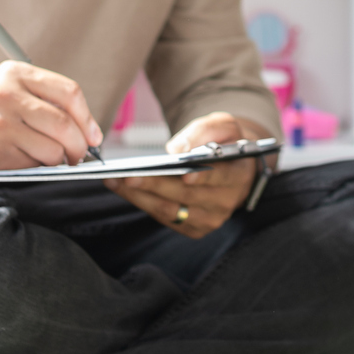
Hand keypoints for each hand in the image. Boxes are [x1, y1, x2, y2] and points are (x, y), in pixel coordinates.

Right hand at [0, 61, 103, 169]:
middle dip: (79, 146)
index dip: (87, 118)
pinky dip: (38, 167)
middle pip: (65, 123)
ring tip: (52, 159)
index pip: (69, 92)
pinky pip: (34, 163)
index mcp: (14, 73)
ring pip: (53, 148)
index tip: (93, 135)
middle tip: (79, 156)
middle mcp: (6, 94)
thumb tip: (89, 132)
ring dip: (59, 160)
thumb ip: (45, 101)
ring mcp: (0, 123)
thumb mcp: (9, 91)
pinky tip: (26, 161)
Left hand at [104, 112, 259, 238]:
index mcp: (238, 175)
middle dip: (155, 185)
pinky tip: (123, 189)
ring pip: (170, 210)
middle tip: (129, 176)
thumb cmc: (225, 143)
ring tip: (115, 181)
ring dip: (140, 197)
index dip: (203, 178)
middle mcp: (226, 202)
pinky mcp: (193, 228)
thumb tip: (179, 150)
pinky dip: (142, 203)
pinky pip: (164, 217)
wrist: (231, 166)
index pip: (222, 178)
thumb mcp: (223, 126)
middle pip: (187, 196)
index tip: (184, 174)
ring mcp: (209, 219)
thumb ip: (205, 131)